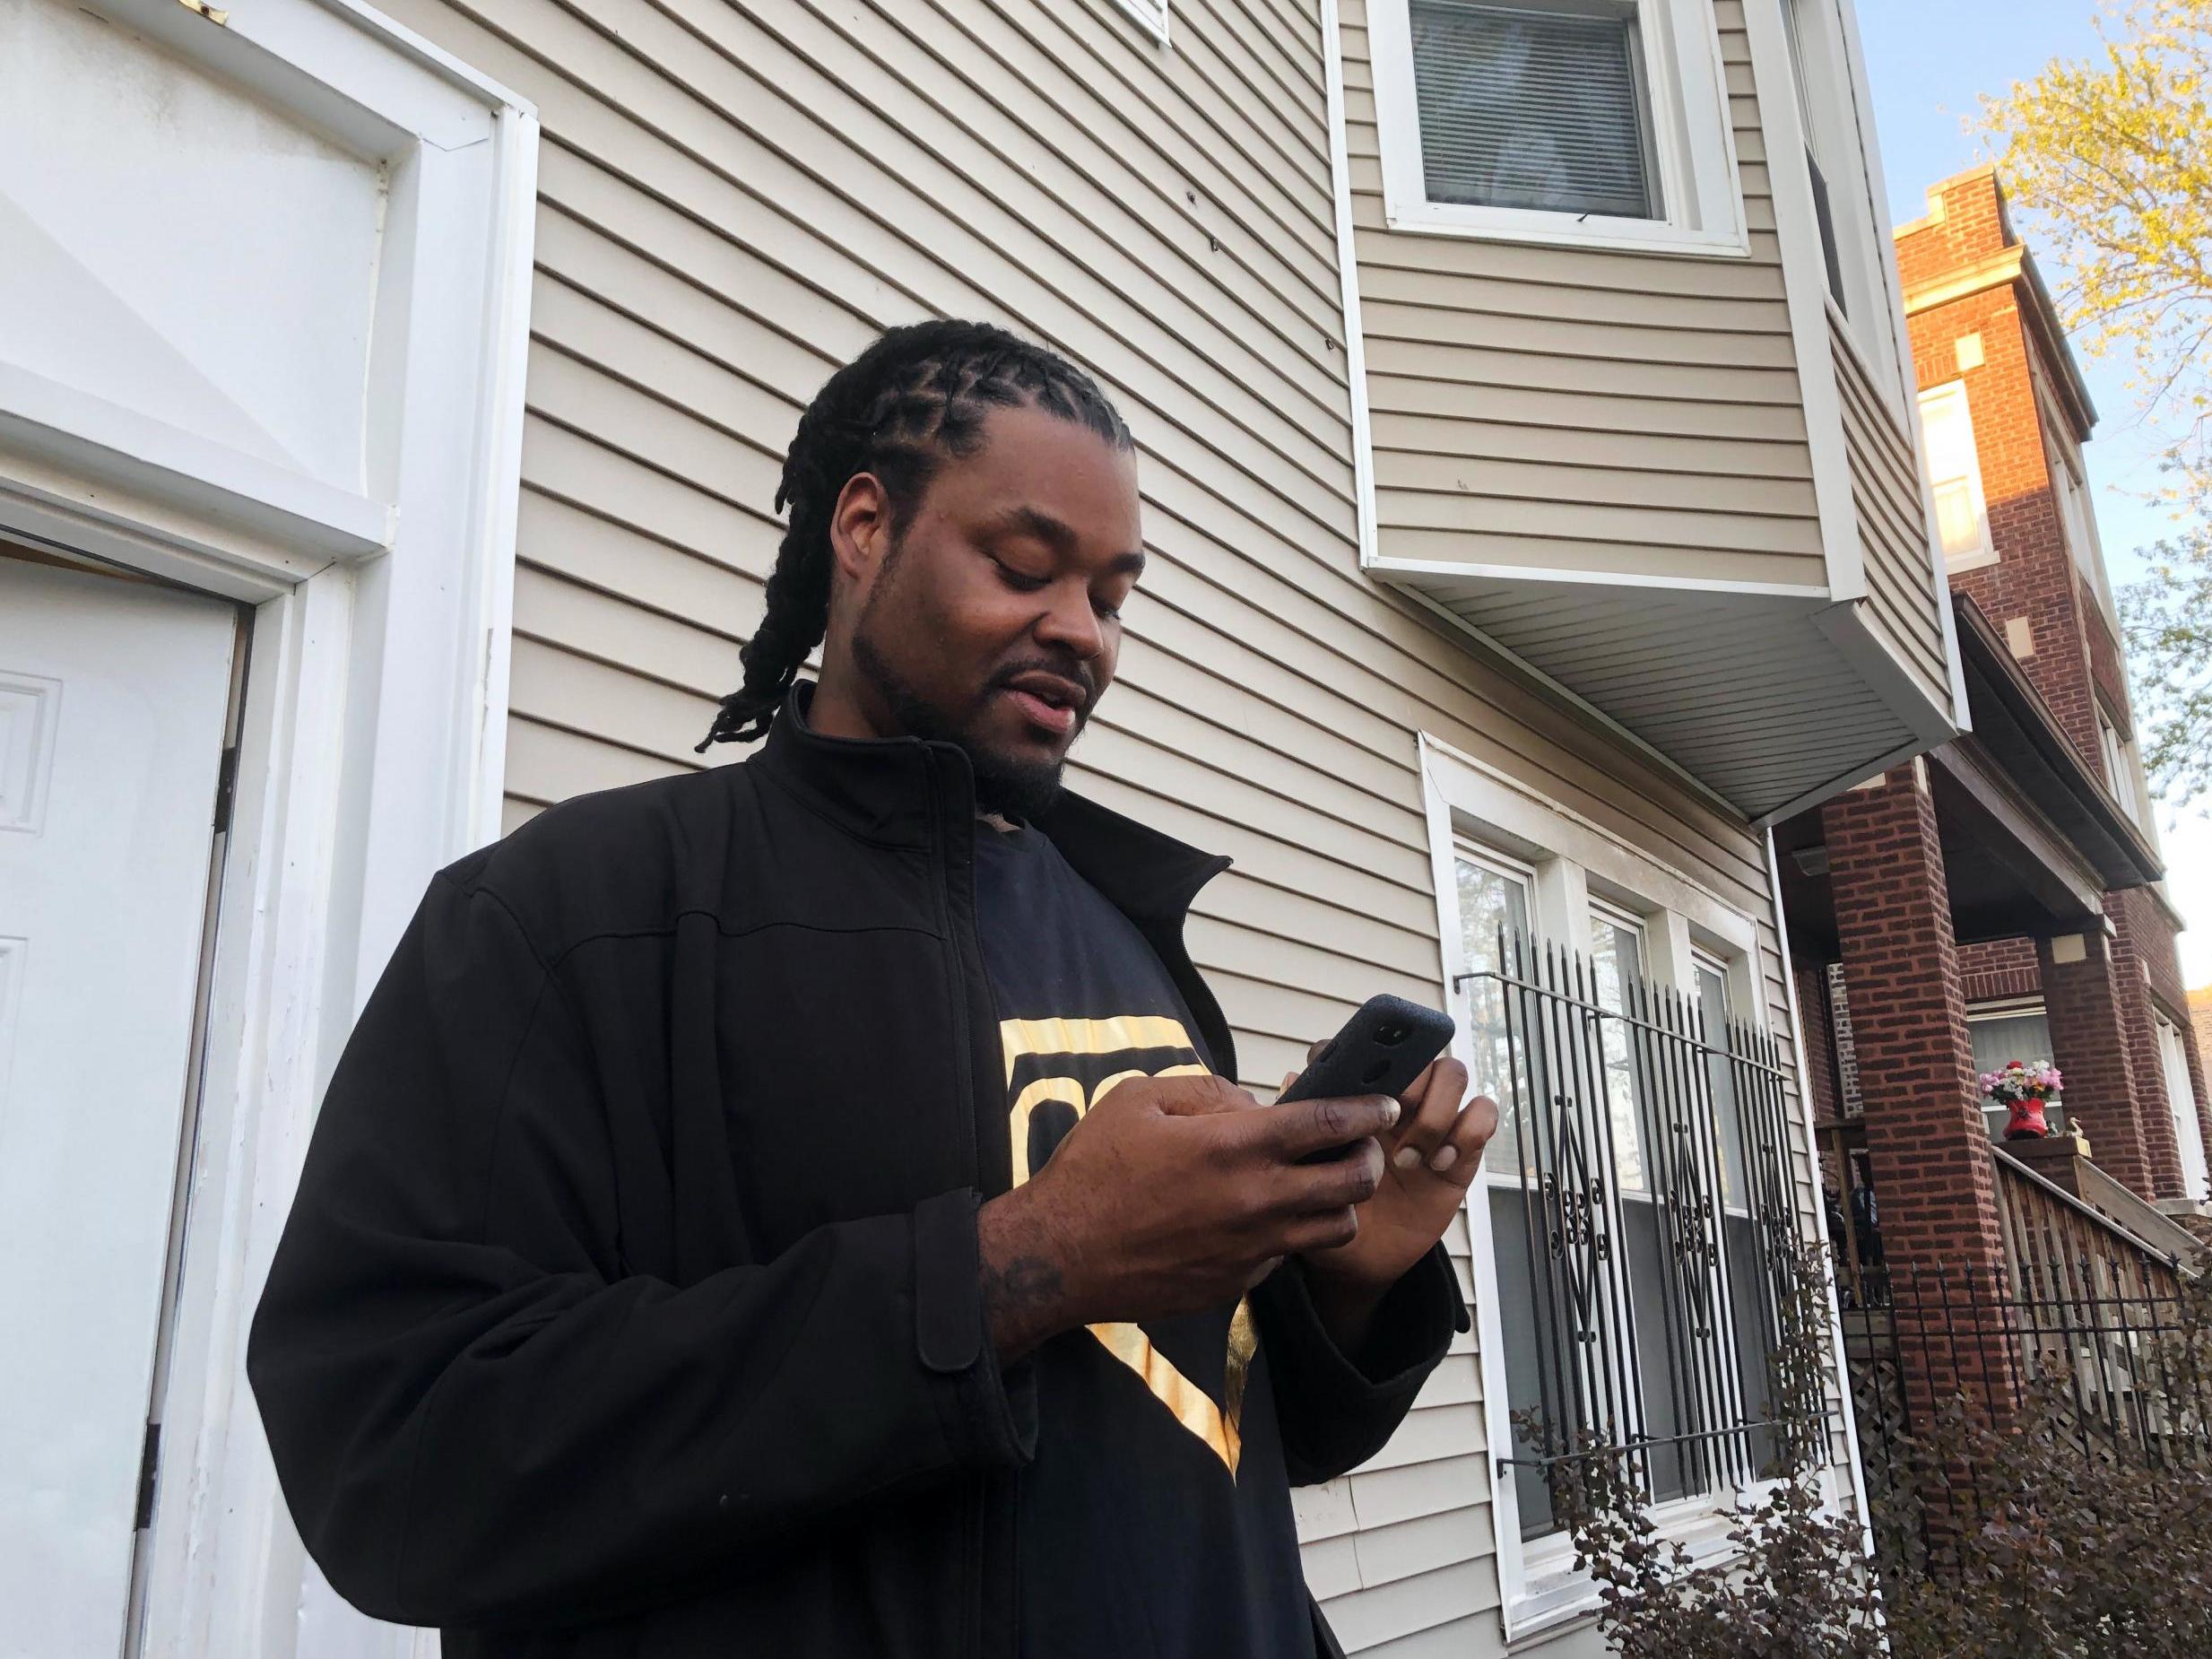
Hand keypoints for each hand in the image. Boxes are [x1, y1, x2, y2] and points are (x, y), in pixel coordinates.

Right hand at [976, 1073, 1399, 1358]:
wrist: (1060, 1256)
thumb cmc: (1093, 1172)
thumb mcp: (1139, 1100)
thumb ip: (1204, 1091)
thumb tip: (1247, 1103)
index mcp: (1235, 1145)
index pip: (1329, 1122)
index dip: (1367, 1110)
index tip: (1384, 1104)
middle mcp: (1257, 1200)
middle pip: (1354, 1181)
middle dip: (1370, 1157)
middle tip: (1361, 1145)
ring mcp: (1252, 1248)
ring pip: (1336, 1229)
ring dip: (1341, 1203)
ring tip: (1321, 1186)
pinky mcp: (1238, 1283)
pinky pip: (1287, 1257)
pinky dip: (1290, 1235)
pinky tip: (1262, 1218)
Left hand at [1295, 1056, 1497, 1331]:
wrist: (1358, 1257)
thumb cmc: (1326, 1204)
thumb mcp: (1304, 1169)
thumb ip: (1298, 1127)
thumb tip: (1291, 1082)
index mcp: (1358, 1094)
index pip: (1368, 1048)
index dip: (1363, 1055)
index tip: (1352, 1086)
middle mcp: (1397, 1098)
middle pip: (1419, 1054)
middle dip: (1407, 1086)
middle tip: (1389, 1126)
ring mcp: (1432, 1121)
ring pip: (1453, 1073)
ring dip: (1435, 1112)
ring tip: (1410, 1157)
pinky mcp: (1462, 1148)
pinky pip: (1483, 1114)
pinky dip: (1467, 1132)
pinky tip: (1439, 1165)